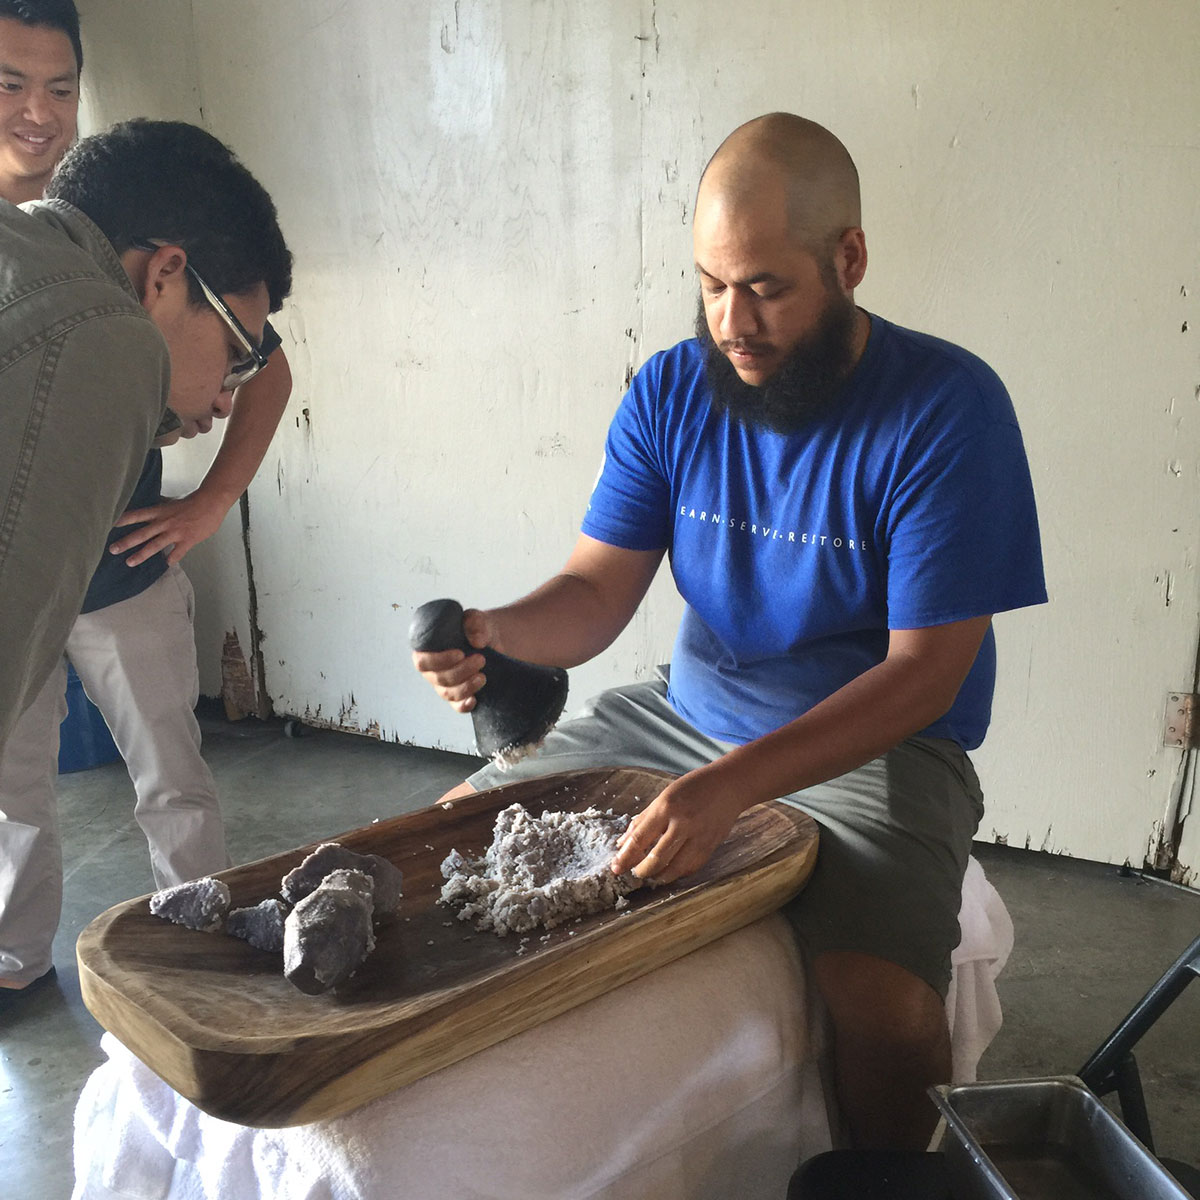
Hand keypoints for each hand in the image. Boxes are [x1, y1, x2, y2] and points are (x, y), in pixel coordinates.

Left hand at [109, 491, 230, 565]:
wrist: (212, 502)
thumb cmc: (194, 501)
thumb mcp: (173, 502)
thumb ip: (162, 508)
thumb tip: (153, 509)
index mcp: (160, 511)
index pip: (137, 515)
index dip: (122, 520)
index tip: (109, 525)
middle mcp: (164, 522)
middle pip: (141, 533)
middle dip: (126, 542)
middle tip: (113, 549)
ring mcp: (175, 533)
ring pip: (154, 546)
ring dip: (141, 555)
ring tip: (130, 562)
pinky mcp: (187, 540)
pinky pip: (177, 553)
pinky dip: (171, 559)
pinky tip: (166, 564)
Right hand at [411, 607, 494, 712]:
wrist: (493, 641)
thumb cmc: (477, 629)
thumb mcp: (477, 620)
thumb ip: (474, 622)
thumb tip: (476, 640)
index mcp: (427, 651)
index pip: (422, 661)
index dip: (438, 660)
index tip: (460, 654)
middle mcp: (433, 671)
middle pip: (439, 678)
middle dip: (461, 671)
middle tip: (481, 659)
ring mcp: (445, 686)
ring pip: (449, 693)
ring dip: (466, 686)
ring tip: (483, 676)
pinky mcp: (460, 696)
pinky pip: (457, 706)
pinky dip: (464, 705)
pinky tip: (474, 700)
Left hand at [610, 767, 747, 884]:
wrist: (728, 786)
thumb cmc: (693, 787)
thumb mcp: (664, 796)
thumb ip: (643, 820)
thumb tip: (623, 843)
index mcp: (666, 807)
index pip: (639, 838)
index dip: (625, 857)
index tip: (615, 868)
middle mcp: (682, 823)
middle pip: (656, 858)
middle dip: (640, 871)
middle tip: (633, 873)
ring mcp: (698, 836)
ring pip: (674, 868)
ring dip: (658, 876)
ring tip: (649, 876)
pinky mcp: (710, 846)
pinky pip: (690, 867)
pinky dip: (677, 873)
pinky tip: (669, 871)